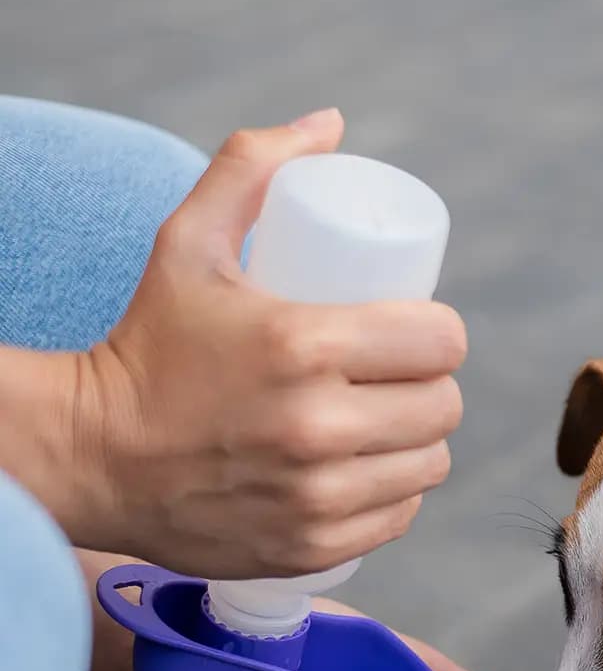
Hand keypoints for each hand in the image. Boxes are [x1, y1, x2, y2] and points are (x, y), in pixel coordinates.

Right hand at [63, 108, 465, 576]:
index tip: (417, 331)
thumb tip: (329, 124)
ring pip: (430, 463)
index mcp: (303, 346)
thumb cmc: (147, 345)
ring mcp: (318, 496)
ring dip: (421, 441)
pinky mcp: (313, 546)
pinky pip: (401, 517)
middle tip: (399, 377)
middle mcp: (318, 427)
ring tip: (390, 423)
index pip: (441, 340)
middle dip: (430, 385)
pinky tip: (374, 473)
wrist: (92, 455)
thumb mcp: (188, 243)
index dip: (438, 332)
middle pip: (443, 404)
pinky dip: (396, 495)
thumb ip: (251, 169)